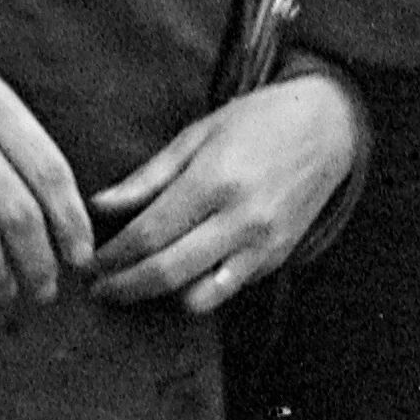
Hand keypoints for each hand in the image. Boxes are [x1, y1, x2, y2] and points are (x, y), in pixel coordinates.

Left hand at [84, 68, 365, 314]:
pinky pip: (228, 288)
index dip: (112, 256)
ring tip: (139, 284)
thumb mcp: (197, 135)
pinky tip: (182, 272)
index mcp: (215, 181)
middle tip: (98, 290)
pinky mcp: (278, 258)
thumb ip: (148, 177)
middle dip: (125, 287)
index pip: (149, 234)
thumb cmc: (258, 122)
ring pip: (201, 296)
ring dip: (162, 297)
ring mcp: (264, 244)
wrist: (330, 128)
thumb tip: (99, 206)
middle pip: (168, 272)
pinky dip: (199, 288)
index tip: (89, 263)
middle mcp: (242, 219)